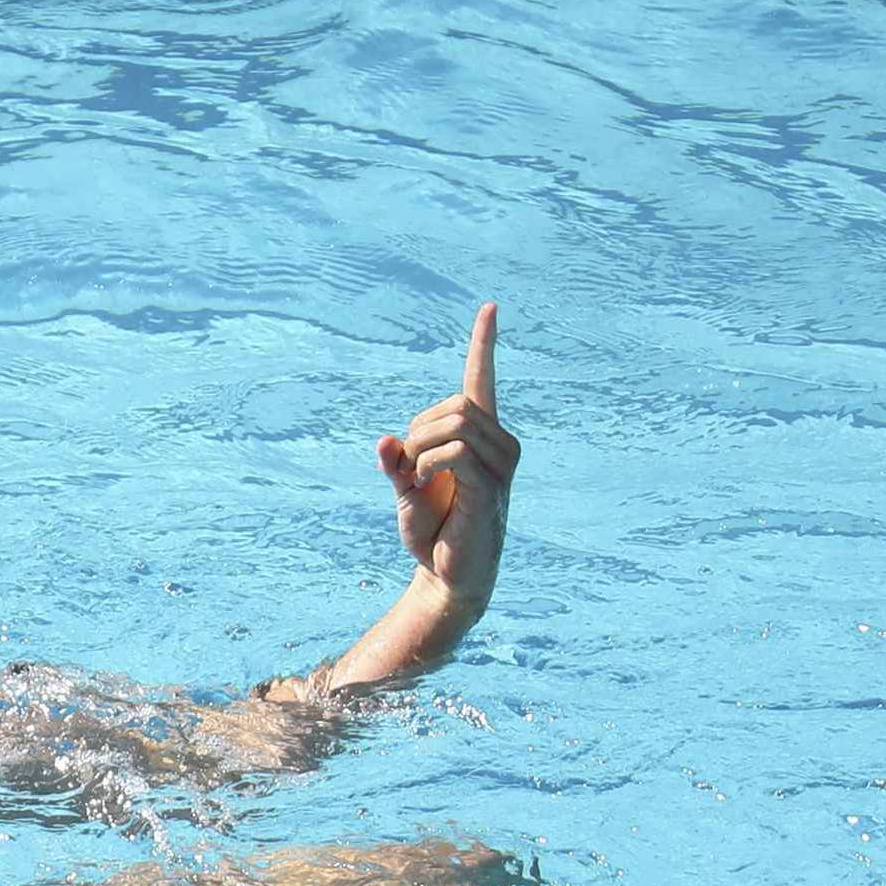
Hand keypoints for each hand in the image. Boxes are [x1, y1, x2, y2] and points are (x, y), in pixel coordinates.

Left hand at [376, 303, 520, 617]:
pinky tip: (426, 484)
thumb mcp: (406, 490)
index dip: (484, 343)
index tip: (490, 307)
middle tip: (410, 469)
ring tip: (419, 480)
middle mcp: (501, 446)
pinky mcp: (492, 488)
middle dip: (420, 429)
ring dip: (422, 449)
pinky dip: (429, 464)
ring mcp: (501, 467)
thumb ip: (396, 462)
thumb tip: (384, 444)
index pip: (483, 380)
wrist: (449, 578)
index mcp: (483, 438)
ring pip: (455, 423)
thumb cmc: (433, 533)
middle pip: (456, 403)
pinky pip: (455, 452)